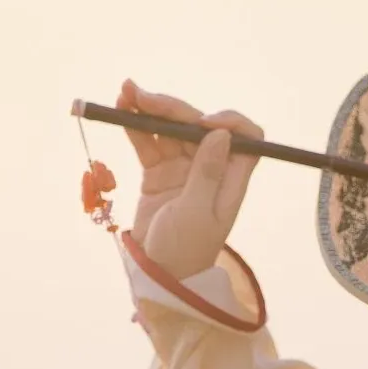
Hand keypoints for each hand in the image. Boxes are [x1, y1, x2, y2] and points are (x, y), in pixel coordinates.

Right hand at [118, 79, 263, 278]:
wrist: (158, 275)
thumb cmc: (185, 251)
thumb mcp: (197, 214)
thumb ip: (207, 173)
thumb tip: (220, 133)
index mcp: (231, 178)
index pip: (245, 137)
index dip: (228, 122)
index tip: (202, 122)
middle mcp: (210, 167)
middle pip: (197, 126)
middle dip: (172, 109)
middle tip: (141, 97)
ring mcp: (183, 168)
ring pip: (170, 130)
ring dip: (150, 110)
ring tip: (125, 93)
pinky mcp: (159, 172)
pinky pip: (149, 143)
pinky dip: (136, 127)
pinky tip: (122, 110)